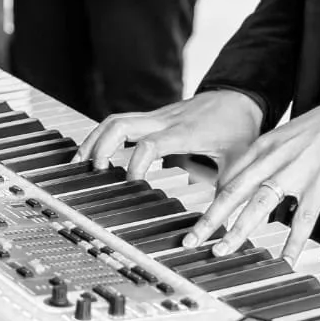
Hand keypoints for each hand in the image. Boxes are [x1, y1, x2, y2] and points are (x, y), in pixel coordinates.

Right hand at [80, 91, 263, 182]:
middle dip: (100, 147)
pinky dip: (104, 135)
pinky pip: (122, 121)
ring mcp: (157, 116)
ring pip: (116, 119)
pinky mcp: (154, 116)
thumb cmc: (240, 128)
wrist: (240, 96)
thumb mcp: (240, 160)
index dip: (136, 164)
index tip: (133, 184)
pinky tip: (96, 153)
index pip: (150, 144)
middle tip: (91, 173)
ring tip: (79, 163)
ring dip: (95, 139)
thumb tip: (224, 224)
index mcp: (185, 132)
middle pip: (121, 124)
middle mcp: (166, 121)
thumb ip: (229, 190)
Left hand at [188, 96, 319, 266]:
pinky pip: (305, 217)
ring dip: (239, 229)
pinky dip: (294, 241)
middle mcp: (274, 157)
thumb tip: (247, 184)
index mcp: (264, 146)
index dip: (213, 202)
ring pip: (261, 203)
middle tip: (192, 240)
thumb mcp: (284, 138)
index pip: (230, 177)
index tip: (199, 223)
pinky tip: (286, 259)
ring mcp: (297, 170)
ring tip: (223, 250)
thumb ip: (265, 159)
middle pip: (235, 191)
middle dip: (211, 218)